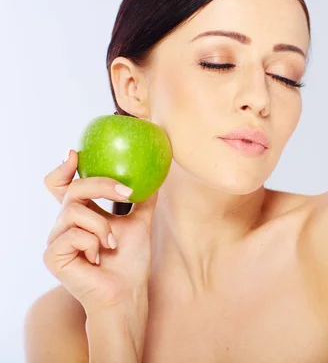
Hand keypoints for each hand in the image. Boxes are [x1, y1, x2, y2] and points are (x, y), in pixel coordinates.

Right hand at [42, 149, 157, 312]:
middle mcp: (65, 225)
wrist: (127, 292)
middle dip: (101, 185)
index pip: (64, 186)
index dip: (65, 169)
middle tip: (126, 192)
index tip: (76, 154)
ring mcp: (57, 240)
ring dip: (103, 226)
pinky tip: (98, 259)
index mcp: (81, 215)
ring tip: (112, 245)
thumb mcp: (140, 223)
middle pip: (71, 190)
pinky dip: (94, 243)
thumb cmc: (130, 261)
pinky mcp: (53, 255)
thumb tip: (155, 178)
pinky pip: (73, 234)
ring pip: (75, 211)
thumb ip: (142, 200)